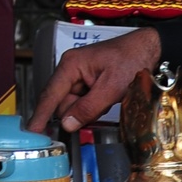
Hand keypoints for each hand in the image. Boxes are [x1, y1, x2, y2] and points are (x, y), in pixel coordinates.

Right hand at [29, 28, 162, 132]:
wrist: (149, 49)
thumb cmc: (131, 60)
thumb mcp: (111, 87)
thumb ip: (88, 108)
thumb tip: (67, 124)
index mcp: (71, 65)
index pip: (49, 95)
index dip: (40, 115)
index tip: (32, 131)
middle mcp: (71, 70)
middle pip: (63, 103)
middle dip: (78, 113)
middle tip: (100, 107)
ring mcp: (79, 77)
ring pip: (75, 105)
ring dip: (90, 110)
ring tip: (110, 97)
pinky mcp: (89, 83)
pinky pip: (85, 102)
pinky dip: (95, 107)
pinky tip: (109, 98)